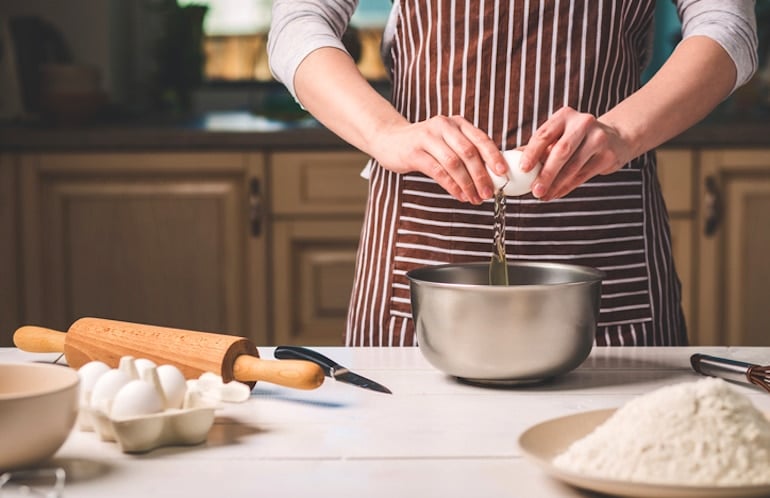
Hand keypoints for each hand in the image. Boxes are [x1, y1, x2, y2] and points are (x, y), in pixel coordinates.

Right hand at [369, 115, 507, 203]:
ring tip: (475, 198)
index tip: (503, 173)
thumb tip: (492, 173)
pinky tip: (459, 195)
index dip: (493, 157)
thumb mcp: (446, 140)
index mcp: (456, 122)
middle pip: (469, 152)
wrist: (389, 139)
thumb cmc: (424, 144)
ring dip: (467, 184)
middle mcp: (443, 126)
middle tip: (488, 193)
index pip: (480, 138)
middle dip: (481, 175)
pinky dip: (451, 186)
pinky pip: (438, 171)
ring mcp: (427, 138)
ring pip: (454, 163)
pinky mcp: (414, 152)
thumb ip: (466, 150)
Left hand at [520, 107, 632, 200]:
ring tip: (543, 195)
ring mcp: (598, 138)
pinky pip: (583, 175)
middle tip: (534, 191)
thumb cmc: (576, 138)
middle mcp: (583, 123)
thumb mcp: (558, 136)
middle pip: (561, 151)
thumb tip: (509, 162)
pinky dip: (567, 187)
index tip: (522, 169)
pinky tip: (556, 194)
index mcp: (565, 115)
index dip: (532, 153)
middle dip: (546, 173)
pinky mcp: (608, 155)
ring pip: (573, 166)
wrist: (614, 138)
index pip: (544, 134)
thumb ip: (537, 148)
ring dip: (556, 184)